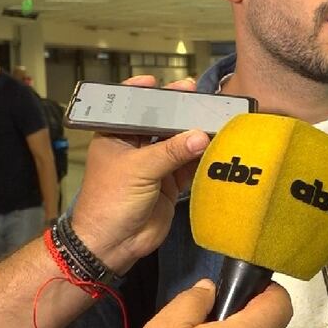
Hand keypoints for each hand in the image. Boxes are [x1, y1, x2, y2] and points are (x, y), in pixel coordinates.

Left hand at [71, 76, 209, 273]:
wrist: (112, 245)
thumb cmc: (110, 201)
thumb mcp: (138, 169)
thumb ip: (171, 151)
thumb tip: (201, 136)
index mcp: (116, 137)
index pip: (128, 107)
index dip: (142, 93)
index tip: (158, 82)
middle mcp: (135, 147)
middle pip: (159, 122)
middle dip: (178, 111)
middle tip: (198, 95)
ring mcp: (154, 165)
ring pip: (178, 143)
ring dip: (194, 134)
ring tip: (215, 117)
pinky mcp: (169, 183)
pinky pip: (189, 165)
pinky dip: (202, 157)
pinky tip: (216, 146)